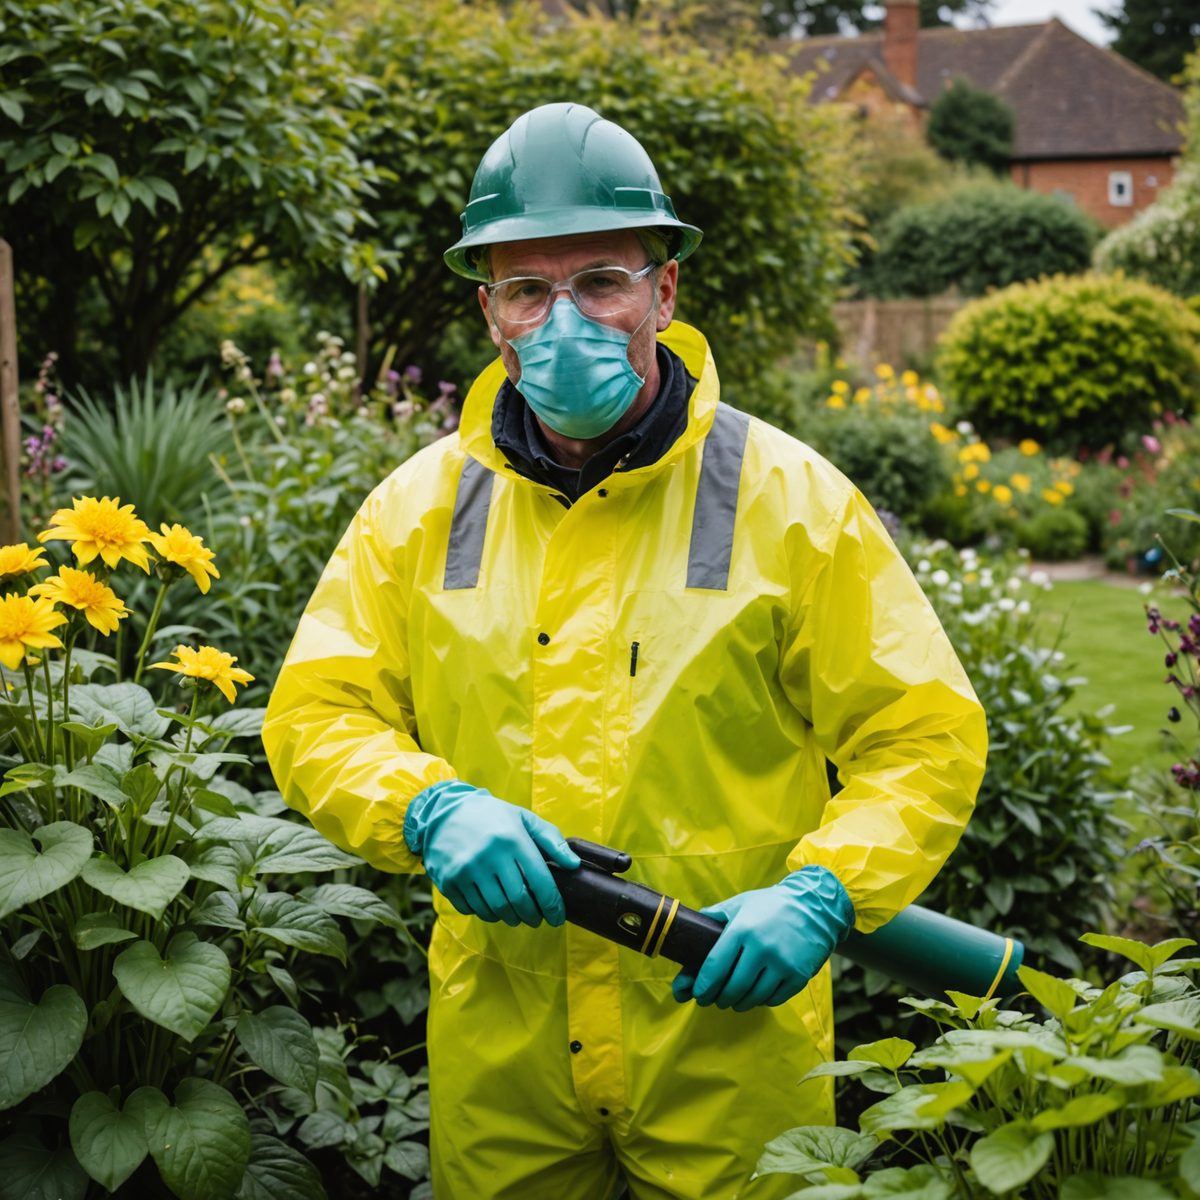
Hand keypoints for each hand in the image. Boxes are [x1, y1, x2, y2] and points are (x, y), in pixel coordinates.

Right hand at [404, 781, 579, 926]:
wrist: (444, 811)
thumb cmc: (493, 817)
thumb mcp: (524, 819)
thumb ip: (552, 840)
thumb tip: (574, 865)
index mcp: (512, 839)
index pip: (539, 882)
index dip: (552, 905)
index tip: (557, 918)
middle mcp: (489, 856)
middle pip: (518, 902)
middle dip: (532, 916)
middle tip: (537, 918)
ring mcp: (466, 870)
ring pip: (496, 910)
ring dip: (511, 917)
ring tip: (517, 914)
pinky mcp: (449, 881)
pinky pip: (473, 910)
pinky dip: (487, 913)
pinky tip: (493, 906)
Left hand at [672, 867, 853, 1011]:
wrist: (815, 907)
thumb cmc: (771, 905)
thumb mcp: (741, 903)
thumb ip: (716, 915)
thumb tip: (692, 923)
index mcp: (742, 929)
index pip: (715, 966)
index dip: (703, 985)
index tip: (697, 993)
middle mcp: (762, 948)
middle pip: (733, 987)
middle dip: (719, 998)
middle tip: (714, 1000)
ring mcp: (782, 964)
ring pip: (753, 997)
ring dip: (739, 1003)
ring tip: (733, 1001)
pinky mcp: (799, 976)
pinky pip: (774, 999)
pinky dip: (762, 1001)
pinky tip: (756, 996)